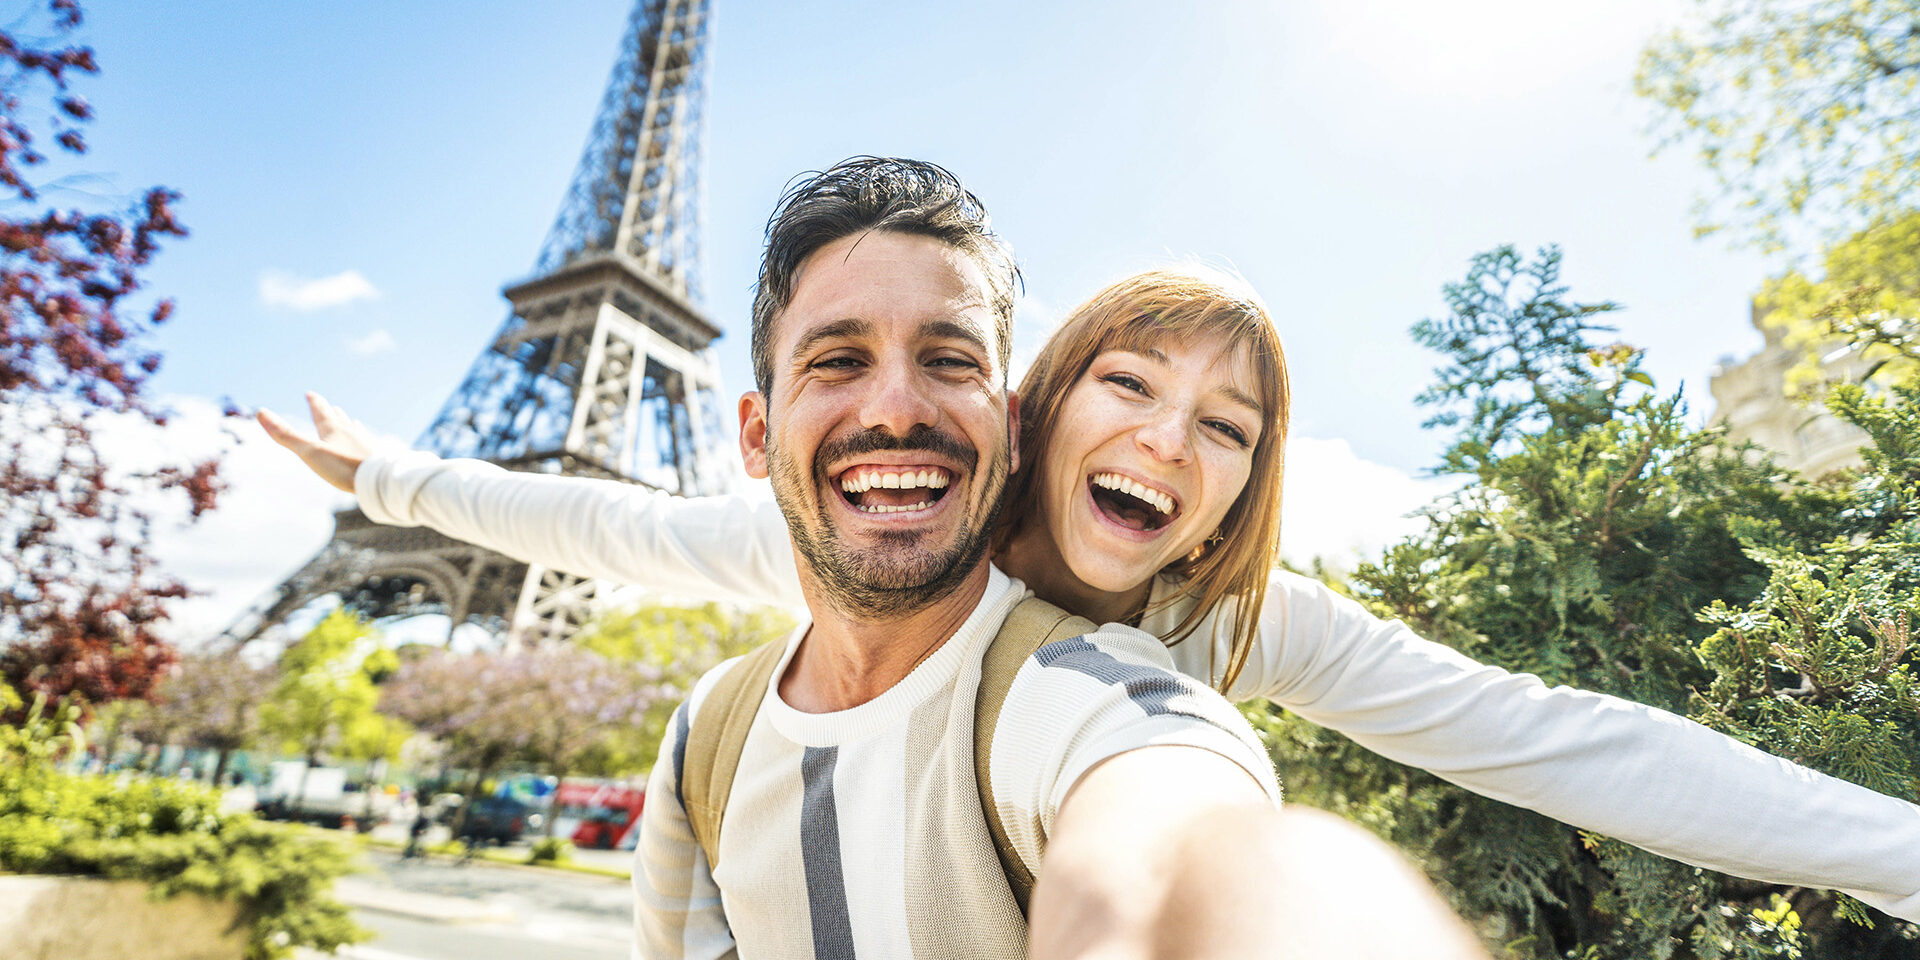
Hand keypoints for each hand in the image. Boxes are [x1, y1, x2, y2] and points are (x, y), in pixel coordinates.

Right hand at [257, 392, 376, 492]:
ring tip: (348, 419)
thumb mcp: (309, 451)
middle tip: (329, 405)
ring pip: (354, 430)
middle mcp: (351, 432)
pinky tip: (368, 443)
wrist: (378, 480)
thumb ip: (286, 435)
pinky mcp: (376, 457)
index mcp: (334, 429)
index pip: (321, 411)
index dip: (314, 402)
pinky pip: (368, 445)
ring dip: (347, 423)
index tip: (310, 394)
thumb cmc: (342, 466)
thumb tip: (260, 411)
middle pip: (339, 418)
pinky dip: (363, 440)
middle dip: (331, 411)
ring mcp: (365, 444)